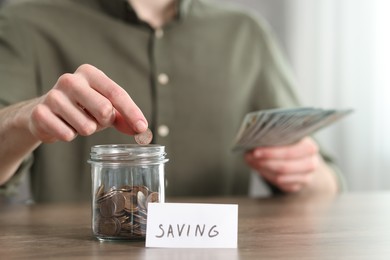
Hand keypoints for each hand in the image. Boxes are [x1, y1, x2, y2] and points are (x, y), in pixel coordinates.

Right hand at [27, 64, 147, 142]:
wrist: (45, 114)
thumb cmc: (82, 108)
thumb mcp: (105, 108)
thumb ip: (124, 117)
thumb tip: (142, 130)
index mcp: (90, 73)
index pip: (117, 93)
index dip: (132, 112)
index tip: (142, 128)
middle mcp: (70, 80)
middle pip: (104, 109)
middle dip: (105, 122)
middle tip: (96, 119)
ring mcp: (53, 96)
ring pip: (87, 126)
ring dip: (86, 130)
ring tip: (77, 122)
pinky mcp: (40, 113)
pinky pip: (67, 135)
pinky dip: (70, 135)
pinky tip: (63, 126)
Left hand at [244, 137, 335, 193]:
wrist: (301, 158)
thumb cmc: (289, 145)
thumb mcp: (283, 138)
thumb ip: (270, 139)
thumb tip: (252, 146)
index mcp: (309, 146)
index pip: (290, 151)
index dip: (271, 152)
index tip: (255, 151)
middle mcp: (311, 162)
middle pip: (285, 166)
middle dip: (265, 162)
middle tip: (251, 158)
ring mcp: (307, 176)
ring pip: (281, 177)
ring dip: (264, 170)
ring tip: (253, 162)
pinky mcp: (298, 185)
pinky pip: (280, 184)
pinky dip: (268, 176)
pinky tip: (261, 169)